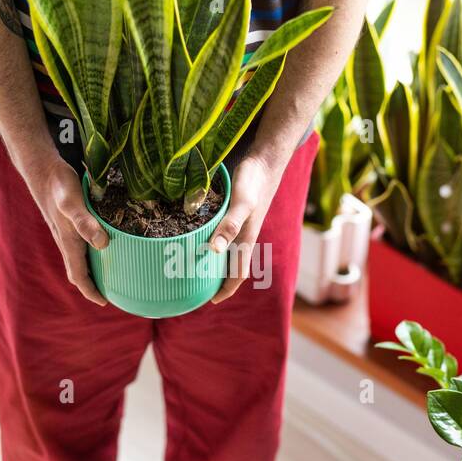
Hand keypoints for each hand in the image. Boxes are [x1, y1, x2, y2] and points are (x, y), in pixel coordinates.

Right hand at [22, 155, 109, 305]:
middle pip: (78, 271)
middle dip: (93, 285)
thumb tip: (103, 244)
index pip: (78, 276)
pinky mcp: (67, 221)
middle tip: (112, 291)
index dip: (91, 291)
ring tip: (111, 272)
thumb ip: (85, 222)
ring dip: (92, 269)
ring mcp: (65, 231)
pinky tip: (102, 243)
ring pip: (79, 258)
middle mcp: (66, 240)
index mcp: (69, 242)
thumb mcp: (73, 202)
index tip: (105, 301)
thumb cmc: (58, 185)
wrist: (41, 168)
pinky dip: (91, 251)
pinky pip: (79, 244)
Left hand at [209, 154, 283, 304]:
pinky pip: (225, 235)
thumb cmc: (254, 181)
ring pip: (228, 251)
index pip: (238, 273)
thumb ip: (229, 225)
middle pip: (232, 265)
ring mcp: (242, 224)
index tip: (211, 301)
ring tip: (196, 267)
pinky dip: (214, 243)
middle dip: (218, 280)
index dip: (226, 289)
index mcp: (246, 239)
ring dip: (216, 262)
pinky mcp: (237, 212)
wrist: (266, 160)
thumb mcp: (241, 203)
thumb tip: (215, 251)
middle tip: (197, 287)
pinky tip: (202, 237)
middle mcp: (244, 235)